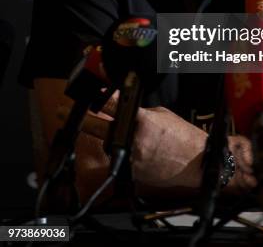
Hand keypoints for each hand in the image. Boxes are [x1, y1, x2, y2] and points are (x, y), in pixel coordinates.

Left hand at [59, 96, 206, 190]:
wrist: (196, 163)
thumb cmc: (183, 136)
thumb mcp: (161, 115)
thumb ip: (140, 112)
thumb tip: (125, 111)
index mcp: (141, 120)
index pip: (112, 104)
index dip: (97, 96)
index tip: (87, 91)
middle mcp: (133, 139)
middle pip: (98, 126)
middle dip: (80, 119)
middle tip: (63, 112)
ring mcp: (131, 158)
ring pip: (108, 146)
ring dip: (109, 140)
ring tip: (117, 135)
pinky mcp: (133, 174)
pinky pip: (120, 160)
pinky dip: (124, 155)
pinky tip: (140, 153)